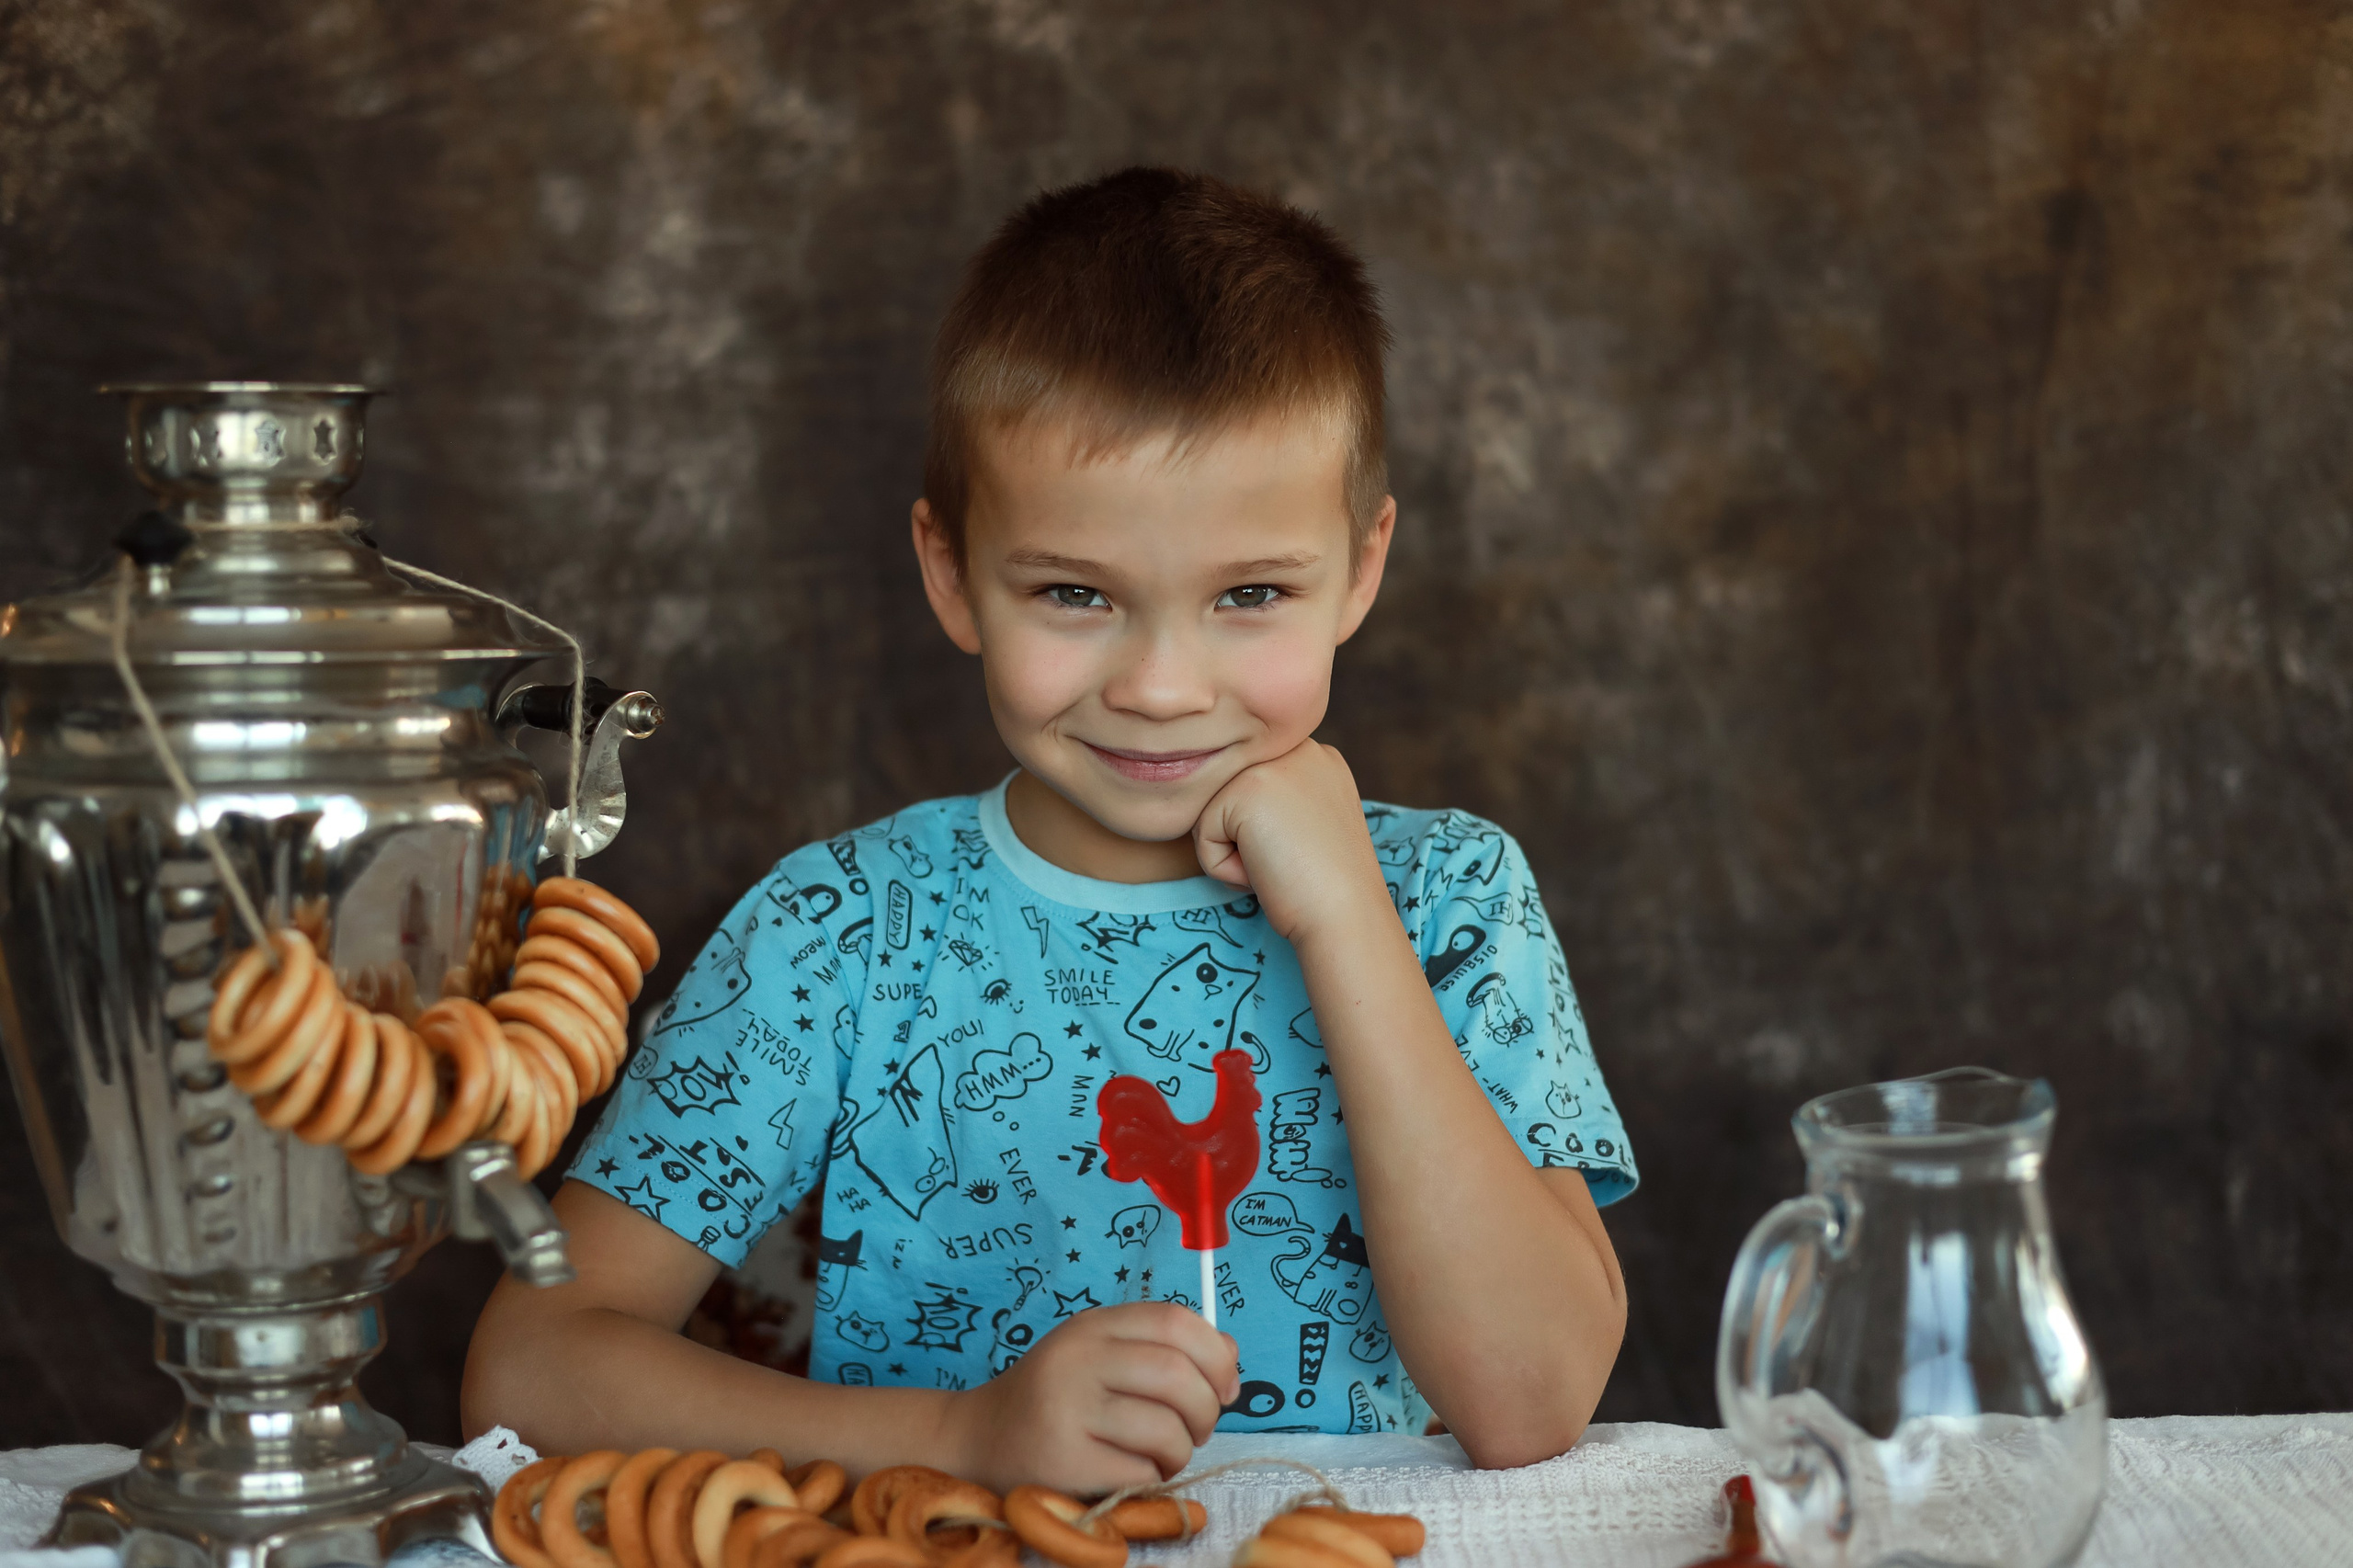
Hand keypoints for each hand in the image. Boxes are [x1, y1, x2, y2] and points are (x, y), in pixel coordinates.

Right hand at [940, 1303, 1239, 1493]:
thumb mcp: (1102, 1356)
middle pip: (1177, 1375)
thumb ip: (1164, 1349)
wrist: (976, 1441)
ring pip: (1166, 1429)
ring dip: (1181, 1451)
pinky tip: (1129, 1472)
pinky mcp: (1062, 1461)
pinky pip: (1140, 1472)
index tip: (1225, 1385)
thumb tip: (1231, 1356)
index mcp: (1092, 1326)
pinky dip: (1151, 1478)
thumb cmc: (1054, 1399)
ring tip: (1162, 1454)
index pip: (1175, 1322)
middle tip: (1198, 1429)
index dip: (1216, 1355)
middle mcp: (1076, 1360)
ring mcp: (1066, 1410)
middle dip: (1206, 1410)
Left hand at [1192, 740, 1387, 942]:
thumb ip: (1281, 802)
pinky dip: (1224, 869)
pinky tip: (1266, 871)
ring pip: (1213, 814)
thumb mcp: (1313, 825)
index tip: (1303, 854)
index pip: (1254, 788)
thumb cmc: (1328, 888)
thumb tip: (1235, 810)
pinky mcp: (1244, 790)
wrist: (1347, 915)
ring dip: (1235, 854)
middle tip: (1291, 862)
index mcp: (1318, 756)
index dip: (1266, 833)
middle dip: (1248, 840)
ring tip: (1280, 865)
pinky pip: (1203, 835)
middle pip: (1230, 796)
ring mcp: (1272, 764)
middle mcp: (1297, 748)